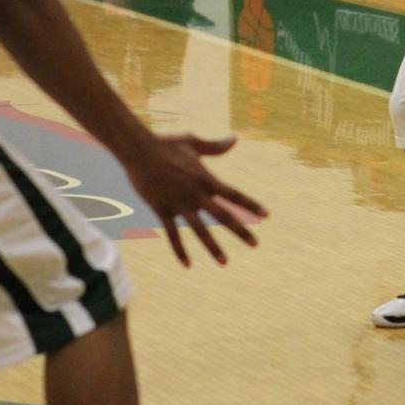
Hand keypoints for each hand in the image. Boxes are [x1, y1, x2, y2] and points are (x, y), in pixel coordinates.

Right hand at [124, 133, 265, 266]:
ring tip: (224, 262)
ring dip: (213, 247)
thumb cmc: (166, 143)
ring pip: (200, 231)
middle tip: (255, 244)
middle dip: (240, 231)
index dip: (250, 205)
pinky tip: (187, 264)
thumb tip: (235, 139)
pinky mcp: (162, 210)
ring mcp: (179, 204)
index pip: (234, 195)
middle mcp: (196, 194)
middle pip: (223, 215)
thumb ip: (215, 146)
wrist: (138, 151)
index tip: (266, 215)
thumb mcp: (193, 142)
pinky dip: (180, 250)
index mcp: (206, 179)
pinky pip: (172, 234)